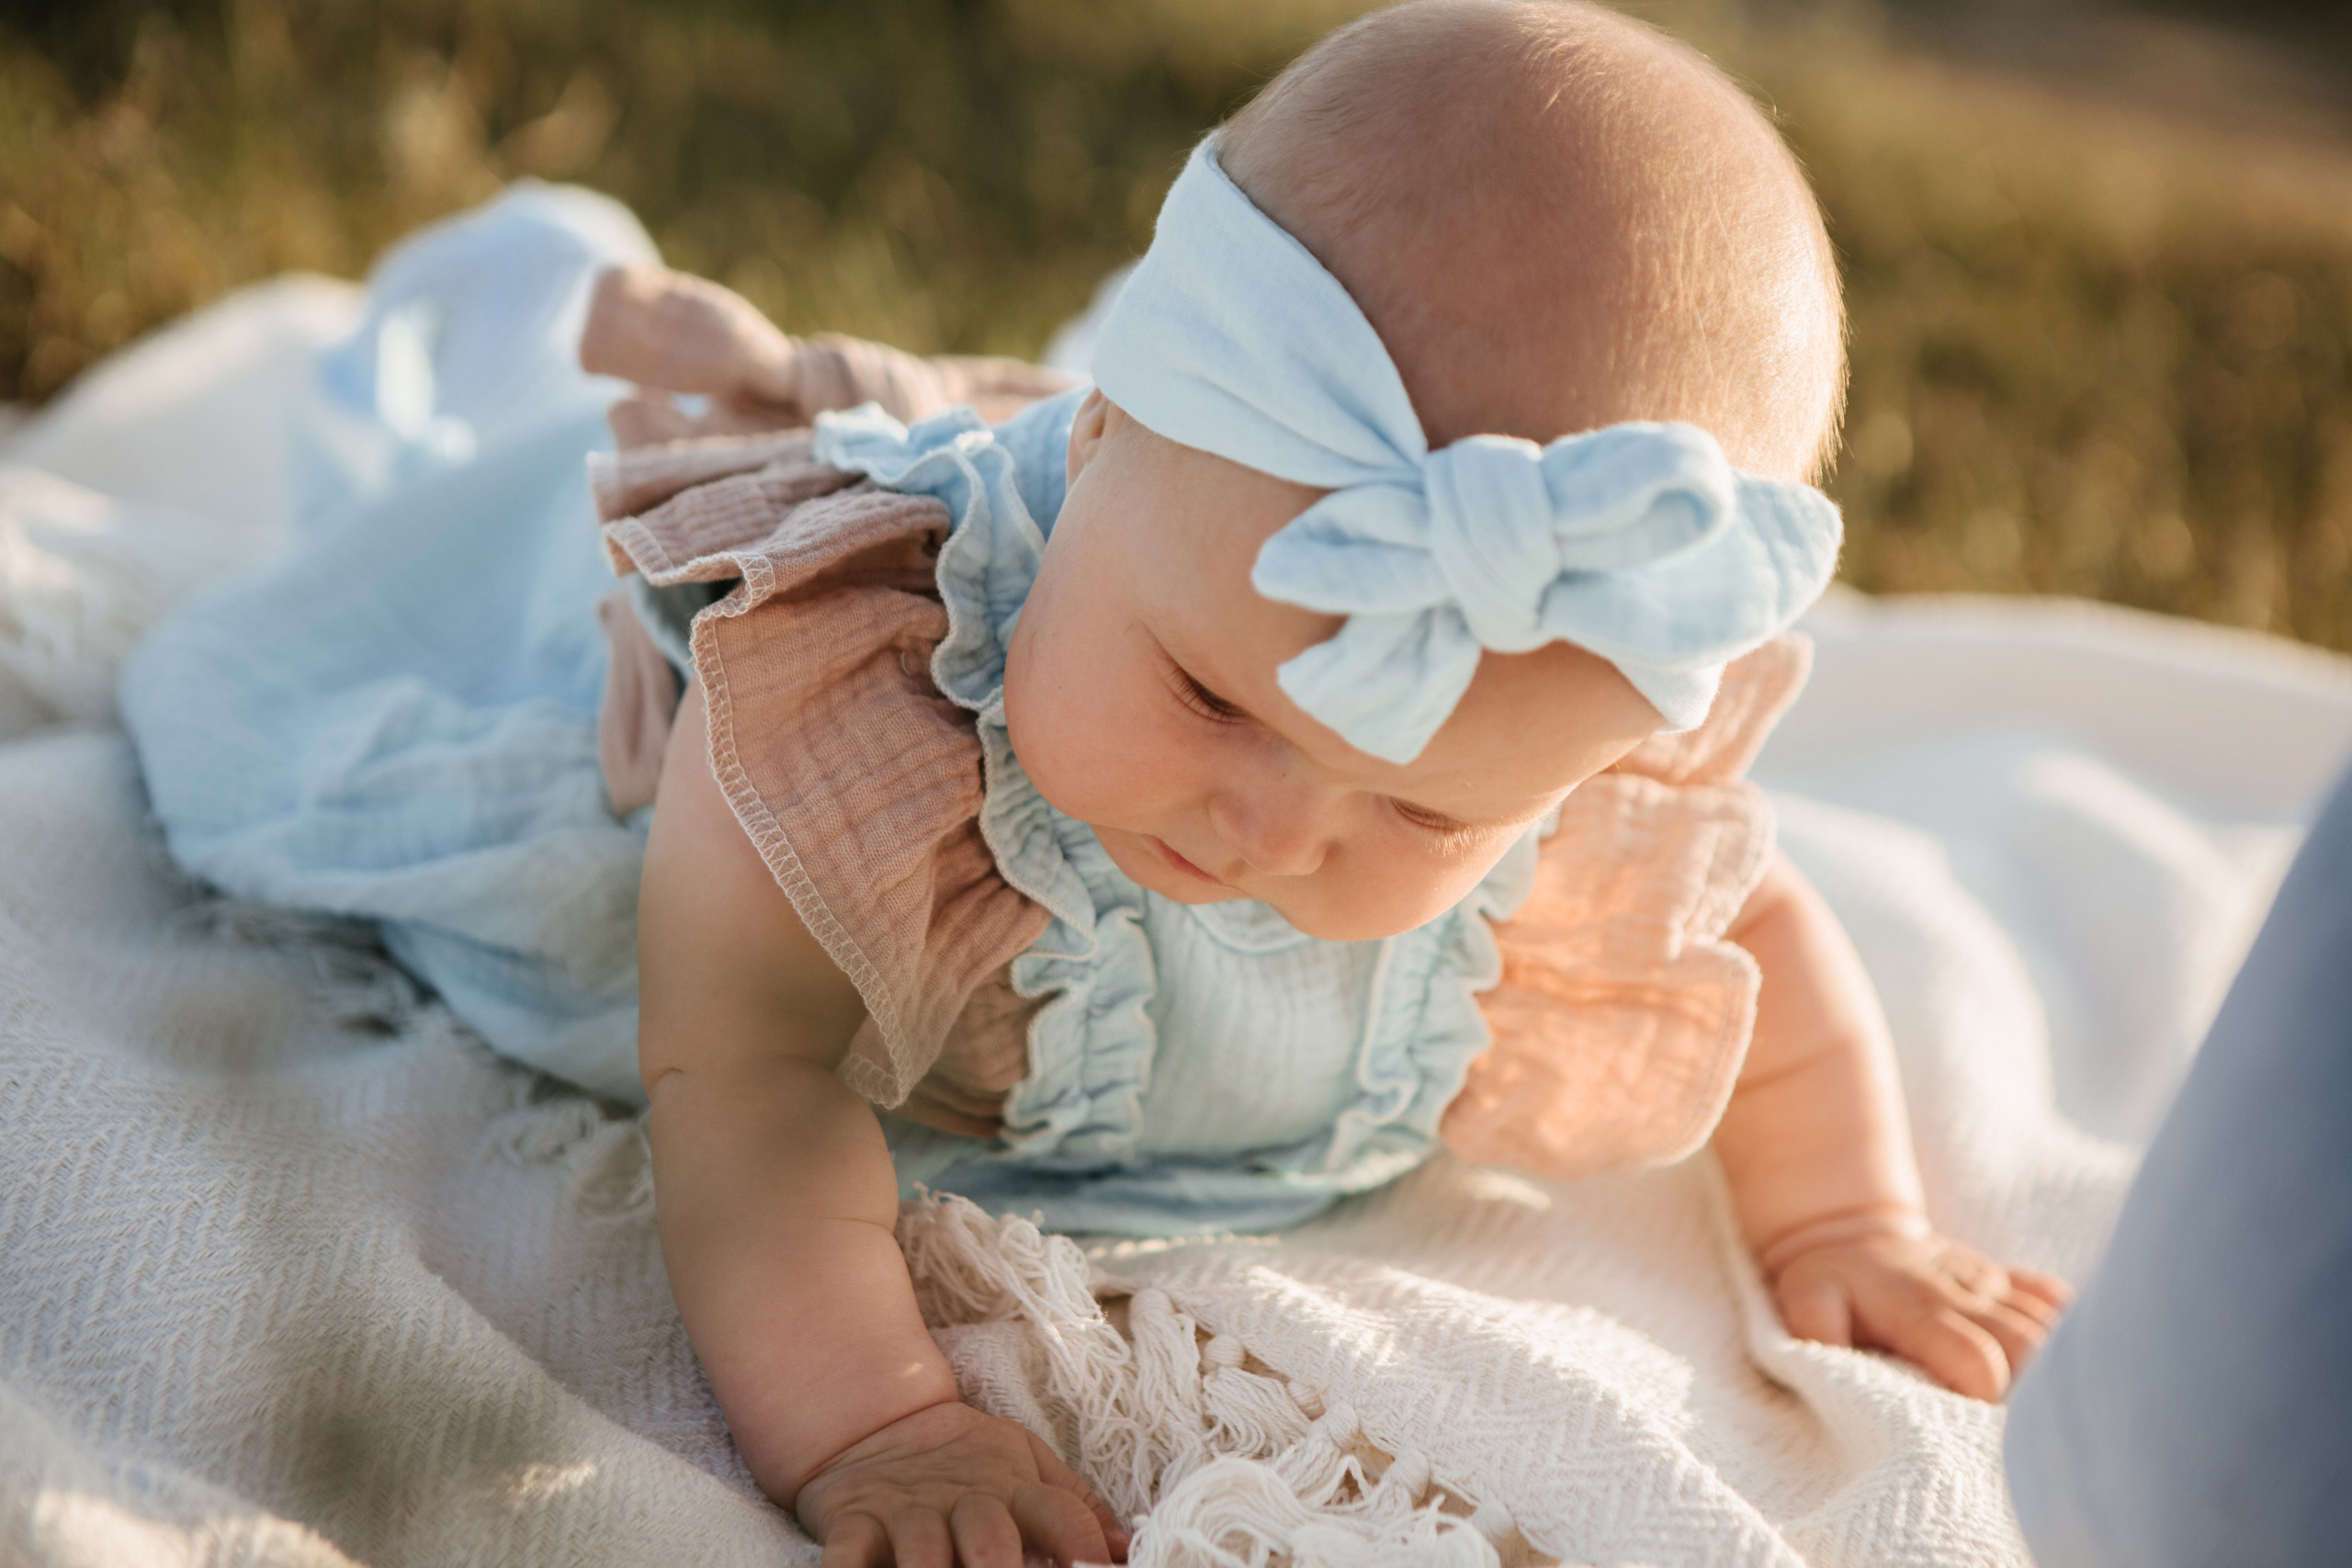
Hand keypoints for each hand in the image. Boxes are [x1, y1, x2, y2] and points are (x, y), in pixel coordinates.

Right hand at [794, 1399, 1128, 1566]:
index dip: (1081, 1544)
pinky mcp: (854, 1520)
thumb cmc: (964, 1459)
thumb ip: (1073, 1506)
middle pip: (990, 1537)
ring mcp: (908, 1511)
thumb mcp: (1024, 1465)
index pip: (1060, 1512)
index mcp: (1014, 1488)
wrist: (874, 1419)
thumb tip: (1124, 1549)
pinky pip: (847, 1553)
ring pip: (922, 1549)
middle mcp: (965, 1500)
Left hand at [1767, 1226, 2072, 1400]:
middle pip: (2029, 1345)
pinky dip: (2071, 1328)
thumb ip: (1816, 1329)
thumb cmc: (1828, 1279)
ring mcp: (1990, 1284)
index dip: (1989, 1395)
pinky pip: (2054, 1298)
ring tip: (2056, 1410)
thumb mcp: (1805, 1300)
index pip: (1976, 1358)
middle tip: (2029, 1431)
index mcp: (1919, 1309)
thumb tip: (1827, 1361)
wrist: (1849, 1230)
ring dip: (2060, 1365)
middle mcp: (1965, 1294)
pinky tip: (2071, 1359)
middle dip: (2037, 1390)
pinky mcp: (2006, 1279)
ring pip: (2049, 1323)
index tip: (1985, 1430)